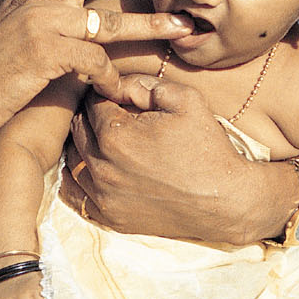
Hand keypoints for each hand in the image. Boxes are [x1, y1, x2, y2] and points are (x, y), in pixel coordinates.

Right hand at [0, 0, 185, 137]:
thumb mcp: (12, 28)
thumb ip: (41, 14)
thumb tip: (77, 15)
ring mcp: (42, 22)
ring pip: (108, 20)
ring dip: (150, 25)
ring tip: (183, 27)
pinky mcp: (46, 53)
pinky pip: (95, 62)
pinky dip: (111, 80)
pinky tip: (119, 93)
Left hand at [61, 75, 277, 244]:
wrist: (226, 201)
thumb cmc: (207, 147)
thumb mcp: (184, 99)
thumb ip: (143, 83)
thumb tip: (114, 81)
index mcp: (115, 135)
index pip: (91, 102)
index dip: (104, 93)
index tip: (116, 94)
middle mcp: (102, 167)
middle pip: (77, 129)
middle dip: (91, 116)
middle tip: (110, 113)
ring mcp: (103, 195)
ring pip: (72, 159)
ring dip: (84, 144)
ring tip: (105, 138)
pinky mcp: (109, 216)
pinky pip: (76, 192)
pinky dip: (80, 176)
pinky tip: (97, 166)